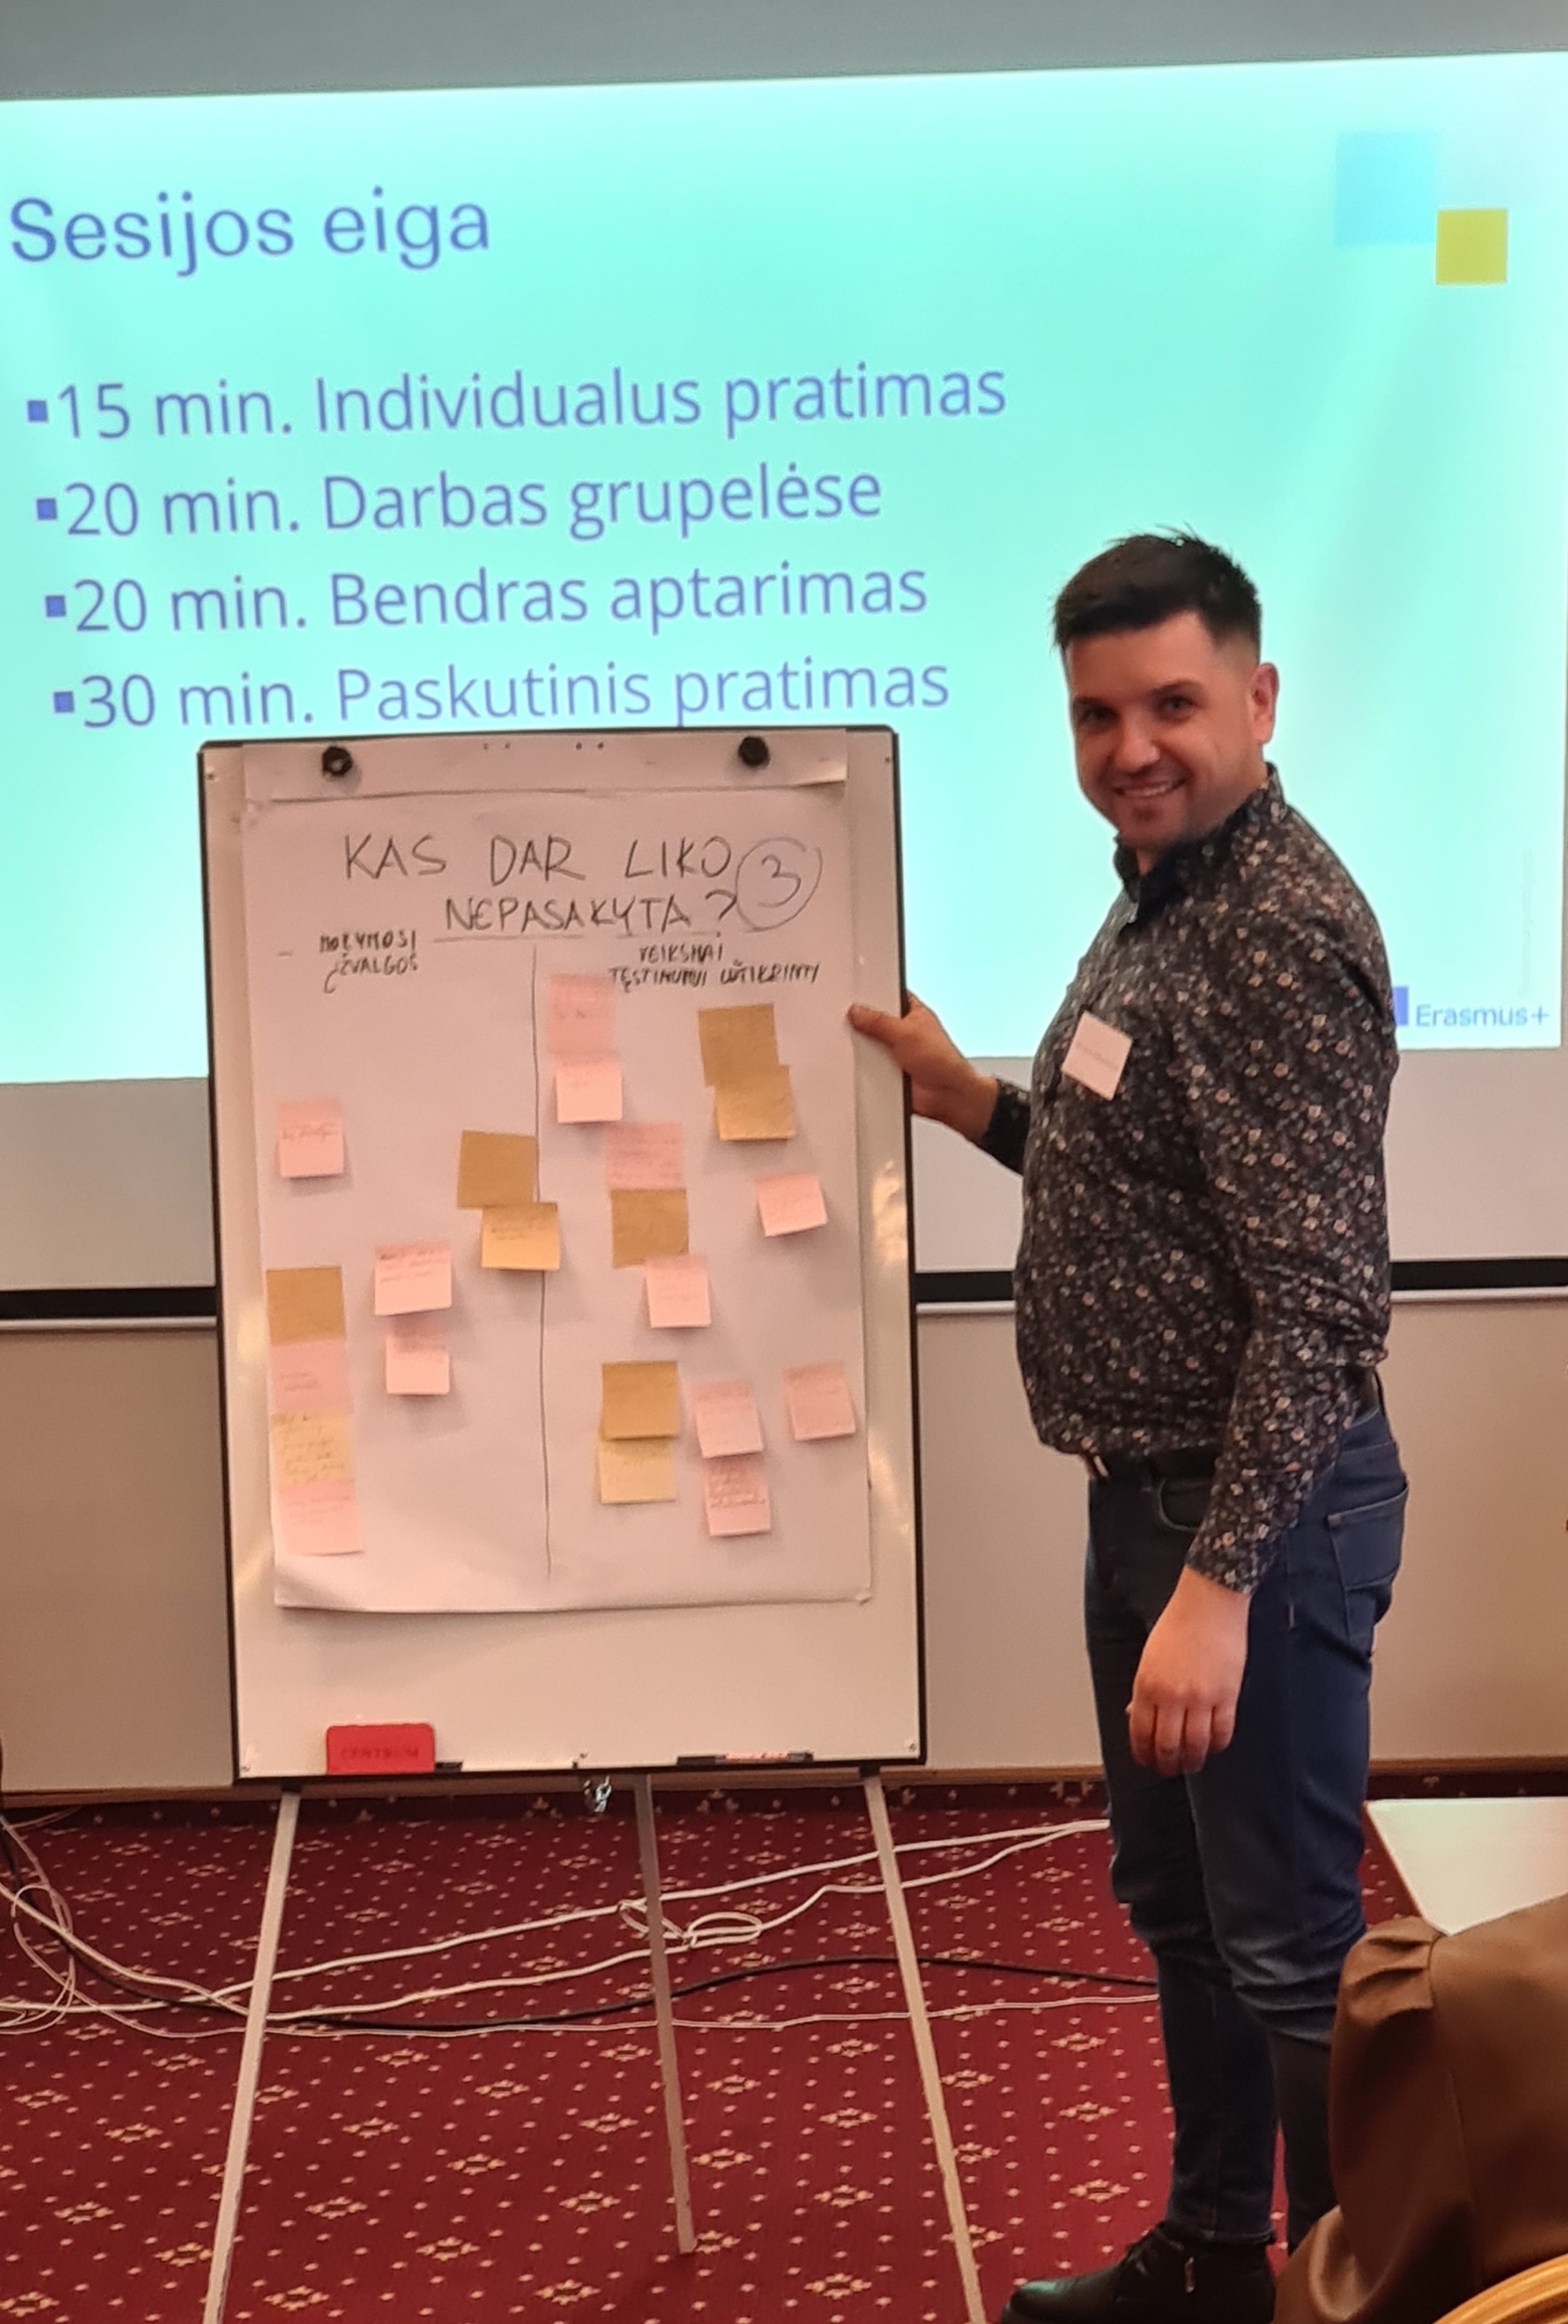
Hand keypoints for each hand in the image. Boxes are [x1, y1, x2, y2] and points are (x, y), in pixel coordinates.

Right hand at [847, 992, 997, 1141]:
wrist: (948, 1096)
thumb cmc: (942, 1062)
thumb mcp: (906, 1032)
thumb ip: (879, 1022)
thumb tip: (858, 1012)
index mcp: (914, 1013)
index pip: (890, 996)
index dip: (874, 994)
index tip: (855, 996)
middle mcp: (905, 1032)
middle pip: (876, 1023)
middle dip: (865, 1025)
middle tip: (852, 1024)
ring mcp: (897, 1053)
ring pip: (872, 1046)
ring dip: (866, 1050)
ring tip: (861, 1049)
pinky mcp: (891, 1072)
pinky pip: (871, 1067)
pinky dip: (866, 1068)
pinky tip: (862, 1067)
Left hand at [1128, 1567, 1251, 1775]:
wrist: (1209, 1602)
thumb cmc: (1178, 1623)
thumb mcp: (1149, 1656)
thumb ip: (1143, 1690)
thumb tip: (1134, 1716)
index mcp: (1147, 1684)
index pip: (1140, 1732)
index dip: (1143, 1753)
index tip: (1146, 1761)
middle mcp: (1171, 1695)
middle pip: (1167, 1745)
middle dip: (1166, 1764)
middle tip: (1169, 1769)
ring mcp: (1201, 1697)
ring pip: (1195, 1745)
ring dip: (1192, 1760)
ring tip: (1192, 1763)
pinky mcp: (1227, 1695)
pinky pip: (1222, 1733)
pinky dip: (1217, 1746)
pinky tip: (1213, 1747)